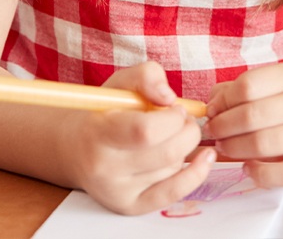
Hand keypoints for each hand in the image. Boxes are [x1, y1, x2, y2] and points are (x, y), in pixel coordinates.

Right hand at [67, 61, 215, 213]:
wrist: (76, 148)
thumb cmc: (103, 112)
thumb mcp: (120, 83)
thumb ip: (146, 76)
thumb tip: (169, 97)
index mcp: (99, 133)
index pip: (145, 131)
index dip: (171, 118)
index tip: (175, 108)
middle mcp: (105, 169)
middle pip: (166, 154)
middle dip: (187, 131)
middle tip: (184, 119)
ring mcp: (117, 192)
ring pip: (171, 169)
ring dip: (183, 148)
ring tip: (171, 135)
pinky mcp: (130, 207)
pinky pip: (172, 194)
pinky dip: (196, 174)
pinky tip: (207, 158)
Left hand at [205, 63, 282, 187]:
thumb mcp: (278, 84)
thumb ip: (241, 89)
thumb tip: (210, 105)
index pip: (248, 86)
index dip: (223, 100)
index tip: (213, 110)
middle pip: (252, 115)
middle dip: (223, 126)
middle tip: (212, 132)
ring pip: (264, 144)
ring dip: (234, 148)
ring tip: (224, 148)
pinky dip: (259, 174)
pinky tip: (248, 168)